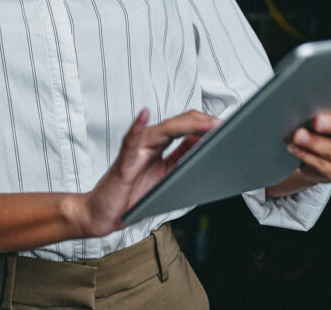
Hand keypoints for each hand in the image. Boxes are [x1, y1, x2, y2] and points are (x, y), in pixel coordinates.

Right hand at [70, 109, 218, 237]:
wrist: (103, 214)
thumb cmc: (131, 195)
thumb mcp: (165, 174)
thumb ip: (180, 157)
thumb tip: (202, 142)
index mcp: (158, 145)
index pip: (185, 126)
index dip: (206, 124)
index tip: (227, 126)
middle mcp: (147, 142)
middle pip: (178, 124)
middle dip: (202, 122)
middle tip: (223, 125)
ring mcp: (135, 150)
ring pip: (163, 130)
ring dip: (186, 124)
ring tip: (206, 123)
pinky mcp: (124, 162)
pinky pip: (130, 141)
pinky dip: (137, 126)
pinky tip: (144, 115)